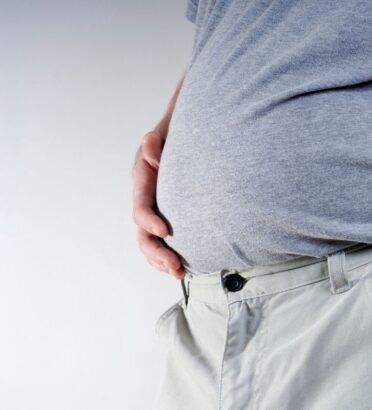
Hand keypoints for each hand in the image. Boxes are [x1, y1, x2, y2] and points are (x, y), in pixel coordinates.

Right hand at [132, 128, 184, 279]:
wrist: (180, 143)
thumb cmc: (171, 142)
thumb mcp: (163, 138)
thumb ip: (156, 144)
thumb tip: (151, 141)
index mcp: (143, 186)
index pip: (141, 209)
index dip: (150, 222)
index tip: (166, 231)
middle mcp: (146, 204)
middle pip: (144, 235)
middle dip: (157, 253)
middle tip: (175, 264)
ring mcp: (155, 215)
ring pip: (151, 245)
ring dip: (162, 262)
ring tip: (179, 272)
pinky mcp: (166, 221)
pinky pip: (162, 246)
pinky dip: (169, 259)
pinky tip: (184, 269)